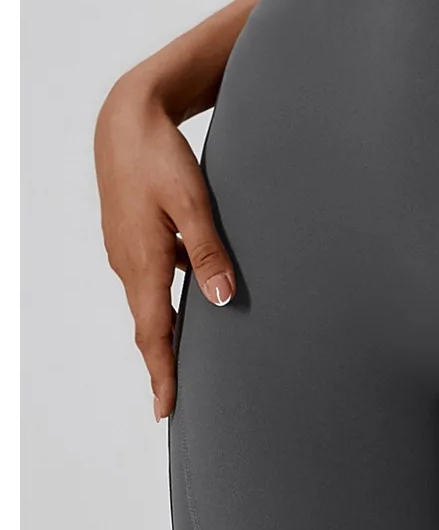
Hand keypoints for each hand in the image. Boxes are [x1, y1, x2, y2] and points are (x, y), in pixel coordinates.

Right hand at [95, 74, 236, 421]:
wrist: (125, 120)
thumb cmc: (160, 155)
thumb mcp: (192, 200)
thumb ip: (208, 250)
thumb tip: (222, 299)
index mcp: (143, 261)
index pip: (153, 332)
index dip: (161, 372)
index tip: (165, 409)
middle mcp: (129, 262)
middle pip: (148, 324)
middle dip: (160, 363)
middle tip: (172, 400)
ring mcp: (127, 249)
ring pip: (149, 300)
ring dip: (165, 330)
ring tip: (186, 357)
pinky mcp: (132, 235)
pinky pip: (151, 277)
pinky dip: (167, 297)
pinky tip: (193, 294)